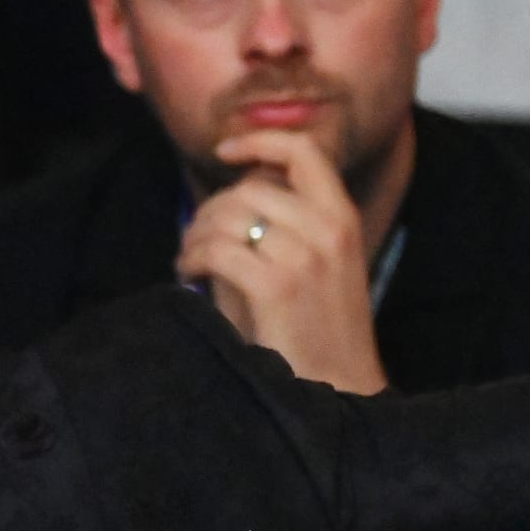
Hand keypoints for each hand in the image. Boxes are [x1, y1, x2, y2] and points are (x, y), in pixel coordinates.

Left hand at [174, 130, 386, 393]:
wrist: (337, 391)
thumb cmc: (313, 333)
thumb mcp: (310, 265)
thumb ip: (279, 225)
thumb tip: (227, 198)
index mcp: (341, 219)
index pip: (304, 152)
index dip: (261, 139)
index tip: (226, 149)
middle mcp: (328, 229)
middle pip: (249, 188)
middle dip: (210, 209)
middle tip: (194, 237)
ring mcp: (304, 256)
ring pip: (228, 215)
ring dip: (196, 234)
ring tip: (189, 257)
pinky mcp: (276, 286)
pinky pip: (216, 249)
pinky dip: (191, 256)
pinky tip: (188, 273)